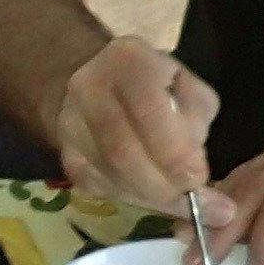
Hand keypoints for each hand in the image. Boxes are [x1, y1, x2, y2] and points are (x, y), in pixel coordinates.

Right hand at [46, 35, 217, 208]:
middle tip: (193, 200)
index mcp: (128, 63)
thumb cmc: (152, 82)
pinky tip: (149, 194)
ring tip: (177, 201)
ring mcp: (69, 124)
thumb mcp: (186, 84)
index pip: (148, 112)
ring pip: (109, 175)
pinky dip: (131, 197)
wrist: (90, 78)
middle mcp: (88, 90)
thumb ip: (196, 121)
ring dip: (149, 197)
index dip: (174, 154)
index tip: (199, 179)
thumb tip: (195, 176)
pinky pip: (99, 186)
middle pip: (123, 152)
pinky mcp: (65, 155)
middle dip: (163, 186)